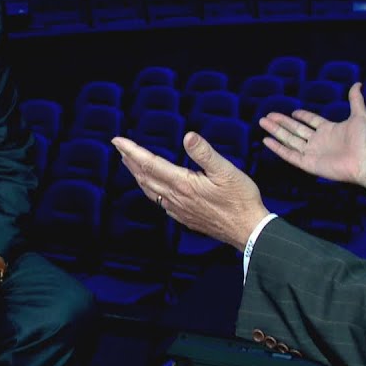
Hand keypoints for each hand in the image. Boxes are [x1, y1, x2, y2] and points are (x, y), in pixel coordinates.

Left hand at [111, 131, 270, 250]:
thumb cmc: (240, 199)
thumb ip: (205, 153)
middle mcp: (176, 198)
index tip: (117, 140)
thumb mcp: (226, 171)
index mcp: (183, 184)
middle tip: (119, 147)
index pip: (150, 164)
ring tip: (130, 163)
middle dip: (130, 160)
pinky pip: (159, 202)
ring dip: (137, 175)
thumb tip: (188, 136)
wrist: (247, 230)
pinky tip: (152, 188)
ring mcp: (179, 209)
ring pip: (150, 190)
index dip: (132, 150)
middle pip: (145, 177)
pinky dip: (150, 189)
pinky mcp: (185, 217)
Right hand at [258, 82, 365, 187]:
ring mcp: (312, 152)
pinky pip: (289, 155)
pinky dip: (277, 148)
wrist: (365, 161)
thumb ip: (355, 100)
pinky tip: (267, 140)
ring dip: (275, 131)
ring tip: (263, 123)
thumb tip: (358, 84)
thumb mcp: (359, 115)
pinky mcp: (308, 163)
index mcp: (328, 130)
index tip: (293, 112)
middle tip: (267, 115)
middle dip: (281, 122)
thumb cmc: (364, 140)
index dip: (303, 116)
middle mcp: (318, 141)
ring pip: (288, 140)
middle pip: (295, 129)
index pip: (311, 121)